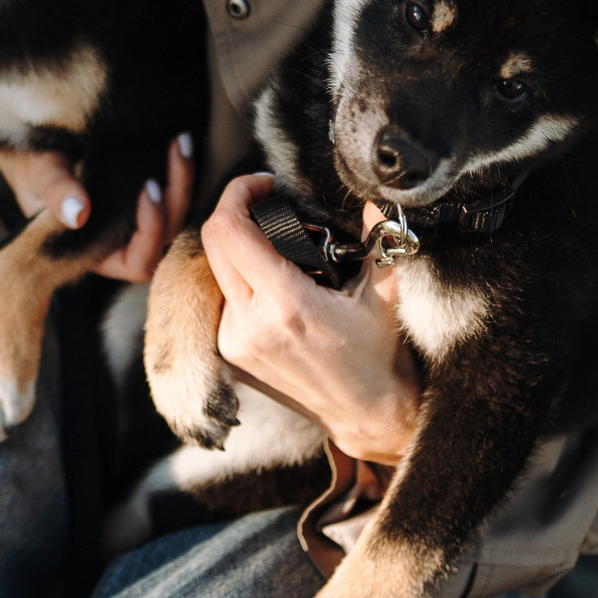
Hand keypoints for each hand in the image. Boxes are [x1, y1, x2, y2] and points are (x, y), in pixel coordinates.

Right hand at [0, 135, 194, 282]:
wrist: (27, 141)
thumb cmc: (27, 163)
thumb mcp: (35, 172)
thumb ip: (54, 191)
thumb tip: (78, 213)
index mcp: (93, 250)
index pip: (138, 263)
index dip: (151, 233)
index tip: (149, 189)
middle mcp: (118, 240)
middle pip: (166, 235)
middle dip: (177, 196)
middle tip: (176, 151)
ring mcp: (131, 218)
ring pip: (175, 214)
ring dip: (184, 180)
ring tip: (181, 141)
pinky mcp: (140, 194)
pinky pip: (172, 194)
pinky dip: (179, 170)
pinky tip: (178, 141)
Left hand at [201, 175, 423, 464]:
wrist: (364, 413)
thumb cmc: (376, 354)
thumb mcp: (385, 294)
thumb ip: (378, 242)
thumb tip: (374, 201)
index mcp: (287, 305)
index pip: (230, 232)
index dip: (238, 194)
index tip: (264, 183)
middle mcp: (250, 325)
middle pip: (213, 242)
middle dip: (233, 210)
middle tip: (265, 200)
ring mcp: (234, 342)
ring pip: (213, 268)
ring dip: (235, 244)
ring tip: (271, 239)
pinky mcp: (229, 353)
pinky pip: (221, 296)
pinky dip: (238, 275)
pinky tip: (266, 275)